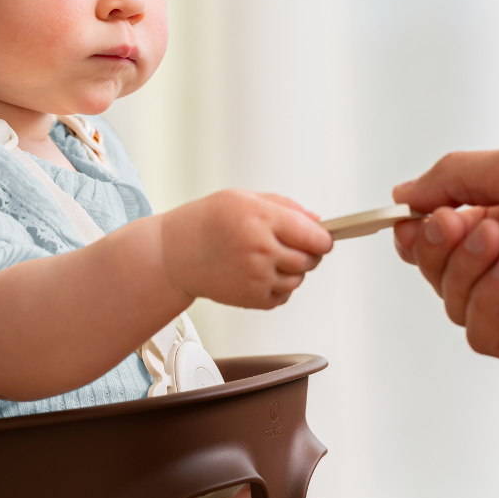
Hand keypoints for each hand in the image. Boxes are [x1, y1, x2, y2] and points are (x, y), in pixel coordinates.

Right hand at [160, 190, 330, 309]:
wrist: (174, 254)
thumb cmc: (207, 221)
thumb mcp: (245, 198)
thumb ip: (286, 207)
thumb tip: (318, 223)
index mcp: (262, 219)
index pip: (315, 236)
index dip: (324, 238)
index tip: (323, 237)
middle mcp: (261, 249)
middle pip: (311, 259)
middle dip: (309, 252)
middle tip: (291, 244)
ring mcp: (256, 277)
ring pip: (298, 279)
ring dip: (293, 270)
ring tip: (268, 257)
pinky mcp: (252, 299)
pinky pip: (283, 295)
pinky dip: (279, 286)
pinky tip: (259, 272)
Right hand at [389, 141, 498, 364]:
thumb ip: (452, 178)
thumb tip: (403, 196)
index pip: (438, 241)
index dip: (417, 234)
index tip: (406, 221)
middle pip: (438, 275)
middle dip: (437, 249)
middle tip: (456, 224)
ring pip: (455, 305)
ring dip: (465, 271)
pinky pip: (484, 333)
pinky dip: (487, 301)